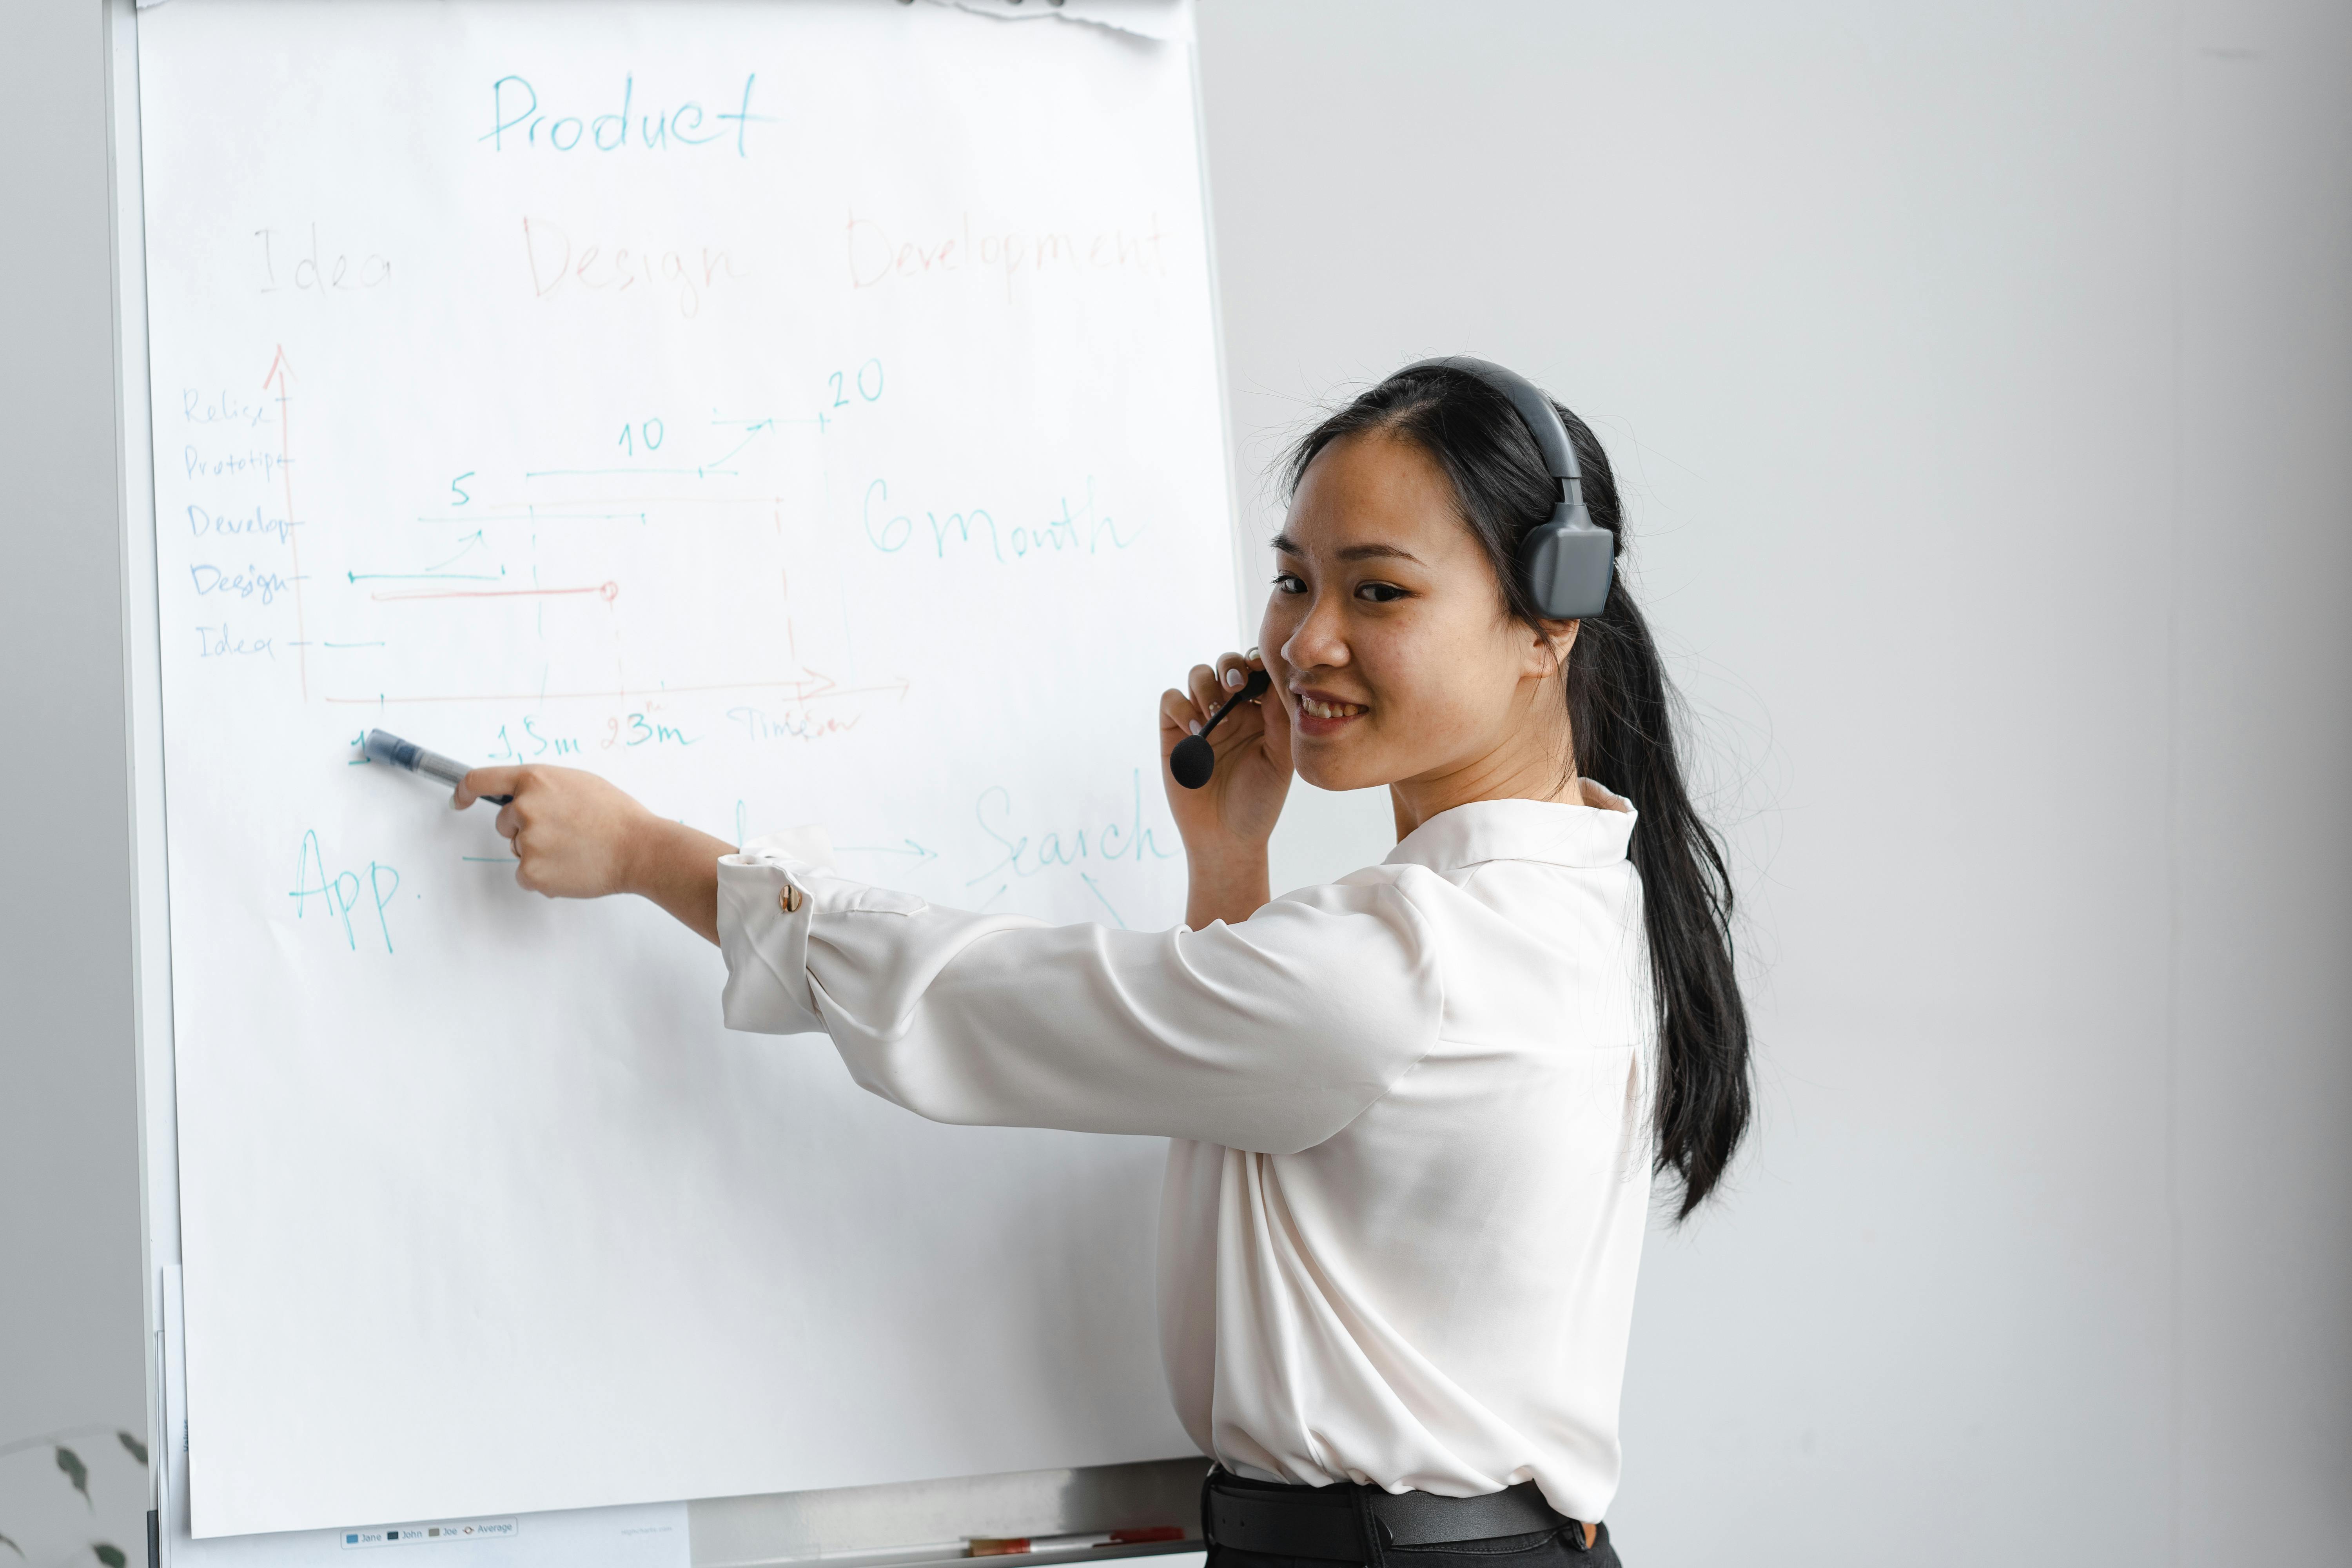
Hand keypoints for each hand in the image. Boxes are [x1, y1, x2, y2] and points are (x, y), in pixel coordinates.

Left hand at [457, 764, 660, 899]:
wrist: (638, 848)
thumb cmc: (615, 814)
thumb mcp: (577, 783)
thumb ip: (544, 787)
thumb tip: (522, 797)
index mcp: (535, 780)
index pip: (481, 779)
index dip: (464, 791)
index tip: (460, 800)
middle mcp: (524, 808)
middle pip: (504, 822)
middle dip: (525, 828)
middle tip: (564, 832)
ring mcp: (526, 841)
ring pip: (517, 849)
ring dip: (538, 852)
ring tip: (575, 849)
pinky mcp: (532, 872)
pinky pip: (525, 875)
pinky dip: (544, 875)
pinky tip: (571, 868)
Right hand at [1160, 651, 1291, 925]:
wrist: (1226, 837)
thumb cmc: (1258, 801)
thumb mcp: (1278, 759)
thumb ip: (1278, 718)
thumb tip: (1276, 678)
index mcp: (1261, 712)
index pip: (1257, 672)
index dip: (1257, 662)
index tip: (1259, 669)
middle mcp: (1231, 710)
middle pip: (1226, 665)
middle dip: (1230, 667)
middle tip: (1236, 686)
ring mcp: (1200, 718)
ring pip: (1197, 675)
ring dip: (1206, 686)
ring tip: (1216, 716)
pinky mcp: (1174, 733)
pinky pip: (1170, 700)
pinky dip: (1181, 706)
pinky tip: (1197, 731)